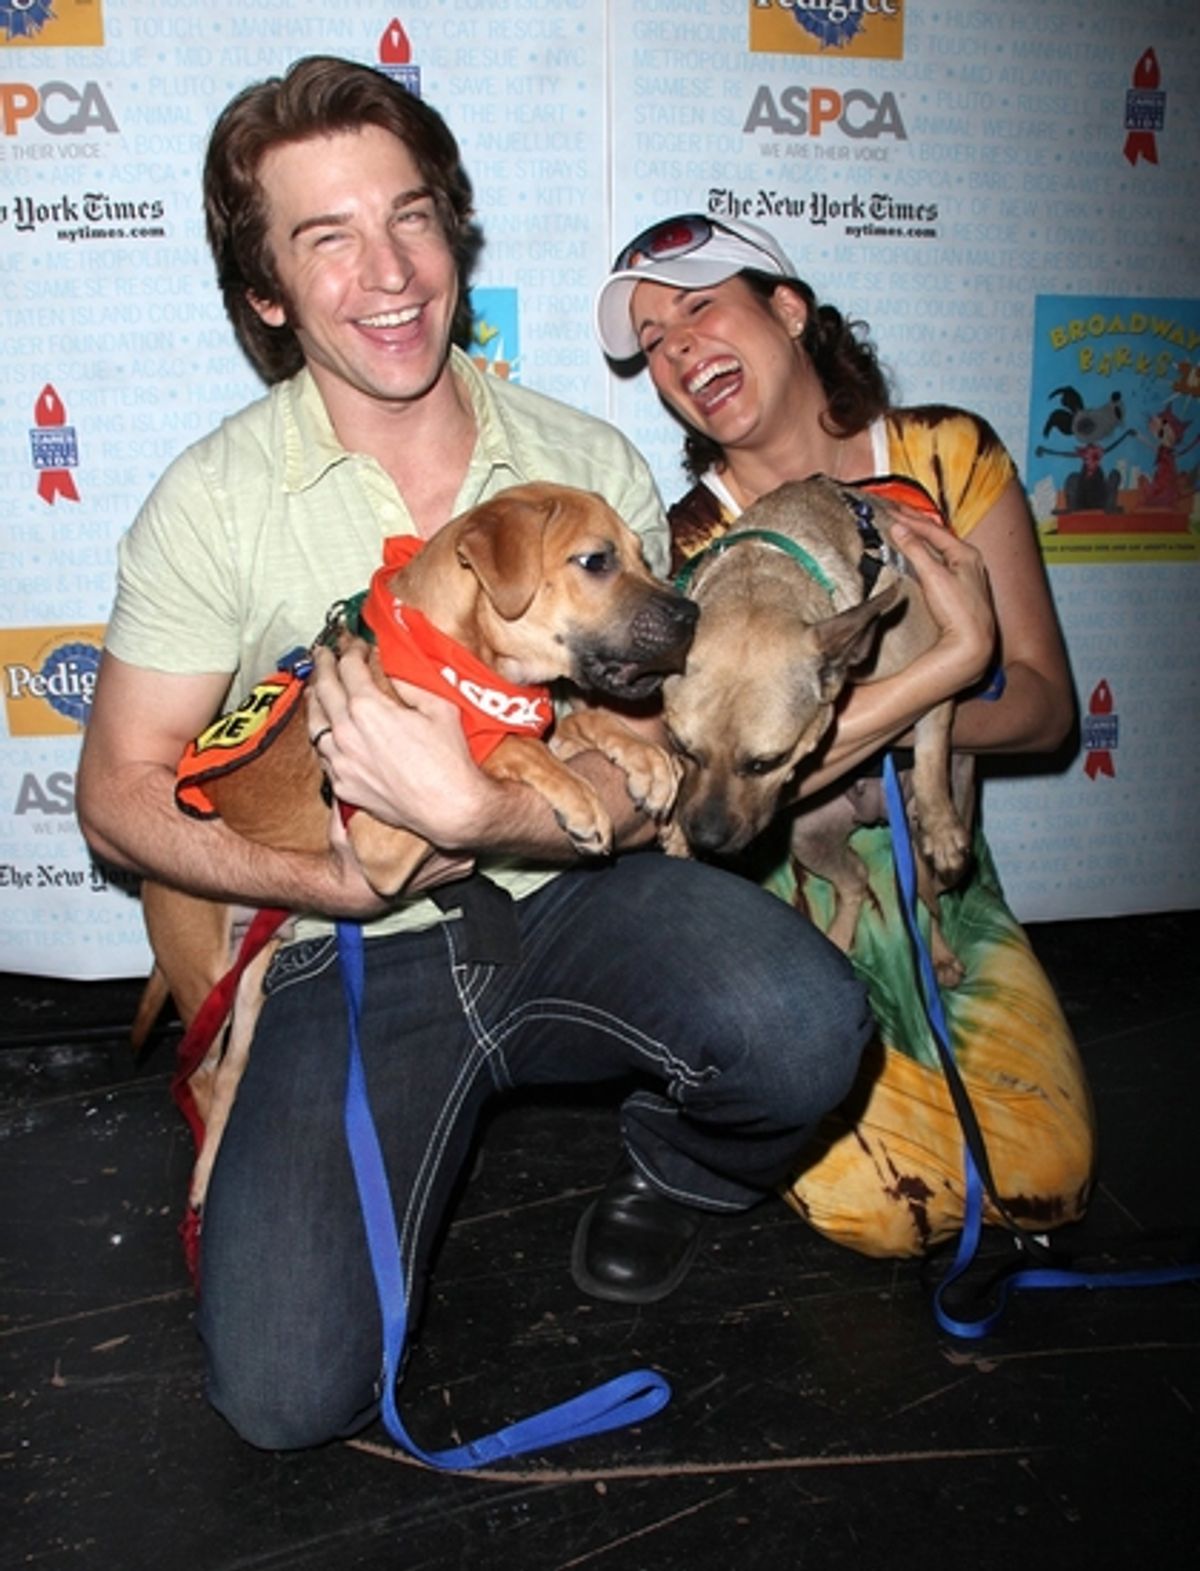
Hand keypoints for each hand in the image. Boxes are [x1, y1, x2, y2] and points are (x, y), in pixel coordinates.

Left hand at [305, 642, 495, 847]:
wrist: (448, 809)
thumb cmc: (449, 761)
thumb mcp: (439, 707)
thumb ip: (410, 682)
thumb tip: (393, 668)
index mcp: (368, 708)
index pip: (348, 667)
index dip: (351, 649)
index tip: (355, 644)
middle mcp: (346, 733)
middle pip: (324, 689)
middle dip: (323, 665)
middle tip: (324, 653)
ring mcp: (340, 761)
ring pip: (314, 723)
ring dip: (315, 700)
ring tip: (317, 688)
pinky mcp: (343, 785)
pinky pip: (322, 754)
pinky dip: (322, 735)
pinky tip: (326, 731)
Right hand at [892, 512, 995, 689]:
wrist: (972, 644)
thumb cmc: (958, 611)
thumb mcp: (934, 577)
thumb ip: (915, 550)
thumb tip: (899, 528)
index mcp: (965, 553)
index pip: (932, 529)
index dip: (909, 519)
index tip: (889, 510)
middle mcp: (969, 560)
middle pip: (937, 535)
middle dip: (914, 522)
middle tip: (894, 510)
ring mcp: (967, 574)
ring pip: (939, 547)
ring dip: (920, 535)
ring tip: (904, 525)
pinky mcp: (961, 589)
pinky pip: (940, 560)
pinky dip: (925, 551)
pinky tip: (919, 552)